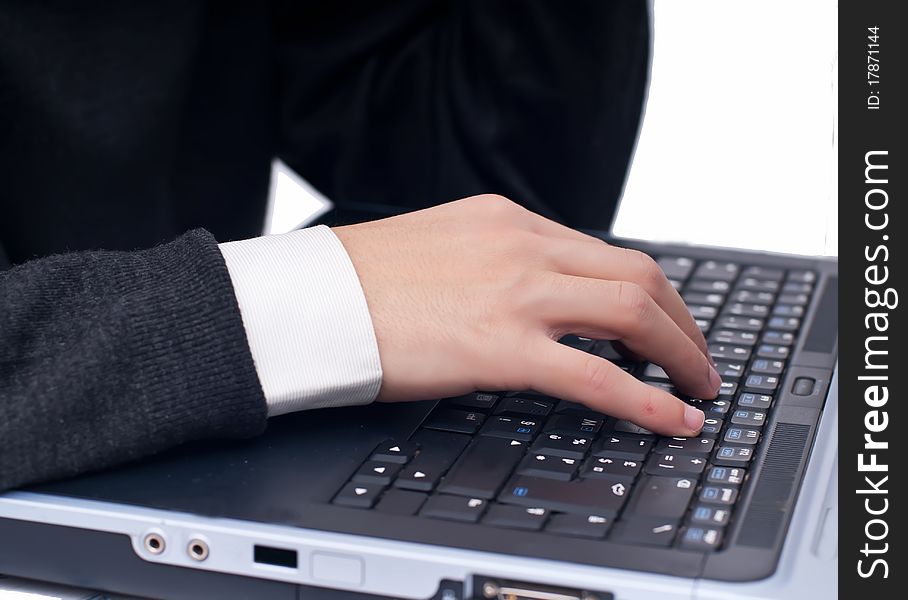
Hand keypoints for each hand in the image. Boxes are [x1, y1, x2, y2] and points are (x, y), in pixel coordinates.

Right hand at [333, 195, 719, 435]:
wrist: (312, 298)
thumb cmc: (362, 280)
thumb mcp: (441, 247)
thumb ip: (493, 263)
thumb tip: (531, 298)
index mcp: (506, 220)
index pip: (601, 251)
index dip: (646, 292)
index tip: (660, 321)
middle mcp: (521, 245)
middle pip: (638, 273)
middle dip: (681, 320)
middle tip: (695, 356)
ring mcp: (516, 292)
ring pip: (633, 311)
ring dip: (680, 352)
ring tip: (698, 386)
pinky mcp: (501, 345)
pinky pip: (598, 374)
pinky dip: (649, 398)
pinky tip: (674, 418)